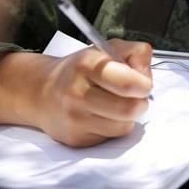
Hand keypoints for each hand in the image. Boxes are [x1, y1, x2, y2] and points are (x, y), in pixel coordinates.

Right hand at [33, 39, 152, 146]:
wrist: (42, 92)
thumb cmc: (80, 70)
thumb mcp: (107, 49)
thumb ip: (135, 53)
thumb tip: (147, 76)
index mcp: (87, 65)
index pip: (127, 83)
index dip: (143, 84)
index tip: (143, 83)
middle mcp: (77, 93)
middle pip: (129, 109)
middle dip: (139, 103)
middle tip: (134, 96)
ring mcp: (75, 119)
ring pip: (123, 126)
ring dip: (127, 117)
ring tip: (114, 105)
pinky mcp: (76, 139)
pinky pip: (110, 137)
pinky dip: (113, 128)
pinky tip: (101, 116)